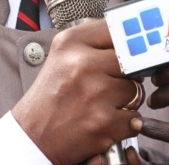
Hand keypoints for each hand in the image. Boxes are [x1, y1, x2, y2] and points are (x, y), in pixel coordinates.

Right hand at [11, 19, 142, 164]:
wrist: (32, 137)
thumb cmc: (50, 96)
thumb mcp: (62, 57)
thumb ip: (93, 44)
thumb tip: (130, 39)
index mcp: (71, 42)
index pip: (118, 31)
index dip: (127, 44)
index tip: (129, 53)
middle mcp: (82, 63)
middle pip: (131, 61)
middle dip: (127, 74)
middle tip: (110, 83)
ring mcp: (94, 93)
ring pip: (136, 90)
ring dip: (126, 100)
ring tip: (101, 104)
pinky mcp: (103, 122)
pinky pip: (134, 118)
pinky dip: (124, 124)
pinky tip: (104, 121)